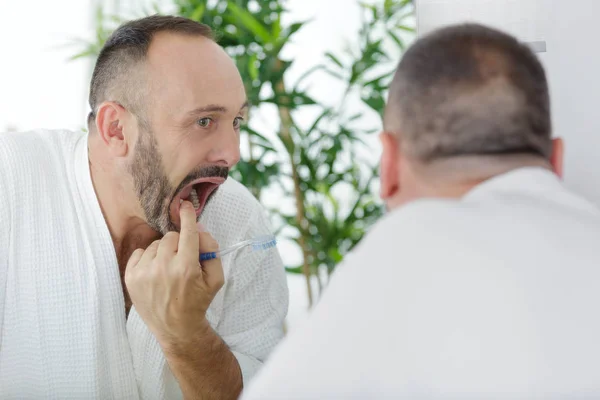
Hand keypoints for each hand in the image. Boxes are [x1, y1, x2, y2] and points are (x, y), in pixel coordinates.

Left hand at [125, 200, 224, 347]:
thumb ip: (211, 250)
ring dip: (163, 251)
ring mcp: (145, 273)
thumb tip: (199, 229)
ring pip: (156, 244)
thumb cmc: (198, 301)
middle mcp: (164, 268)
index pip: (187, 232)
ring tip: (168, 269)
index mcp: (187, 268)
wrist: (176, 328)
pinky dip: (148, 258)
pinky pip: (140, 252)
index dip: (188, 215)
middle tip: (183, 259)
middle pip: (171, 236)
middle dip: (179, 243)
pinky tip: (155, 272)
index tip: (185, 205)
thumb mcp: (216, 278)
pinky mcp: (131, 278)